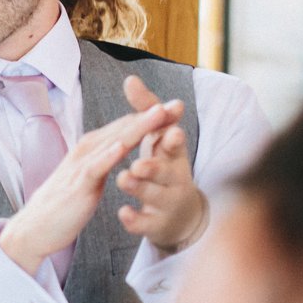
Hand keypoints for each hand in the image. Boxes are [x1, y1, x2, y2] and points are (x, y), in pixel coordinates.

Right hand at [0, 101, 181, 275]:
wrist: (35, 228)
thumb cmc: (63, 203)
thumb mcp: (87, 176)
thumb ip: (101, 160)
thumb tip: (113, 148)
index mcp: (92, 148)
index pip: (125, 127)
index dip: (150, 117)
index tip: (174, 108)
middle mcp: (87, 150)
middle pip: (124, 128)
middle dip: (150, 115)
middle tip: (176, 104)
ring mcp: (81, 165)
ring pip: (114, 141)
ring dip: (136, 127)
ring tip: (158, 113)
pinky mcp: (77, 184)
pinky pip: (95, 167)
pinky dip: (109, 155)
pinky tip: (124, 146)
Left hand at [116, 75, 206, 252]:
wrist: (178, 215)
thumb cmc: (165, 167)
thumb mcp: (160, 139)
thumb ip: (146, 110)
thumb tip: (129, 78)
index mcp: (175, 155)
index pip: (176, 144)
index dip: (173, 139)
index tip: (170, 131)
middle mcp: (175, 178)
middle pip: (166, 172)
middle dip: (154, 167)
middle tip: (139, 163)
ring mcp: (166, 203)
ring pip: (154, 196)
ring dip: (140, 188)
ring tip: (124, 178)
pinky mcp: (156, 224)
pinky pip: (145, 222)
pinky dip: (135, 218)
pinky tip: (123, 212)